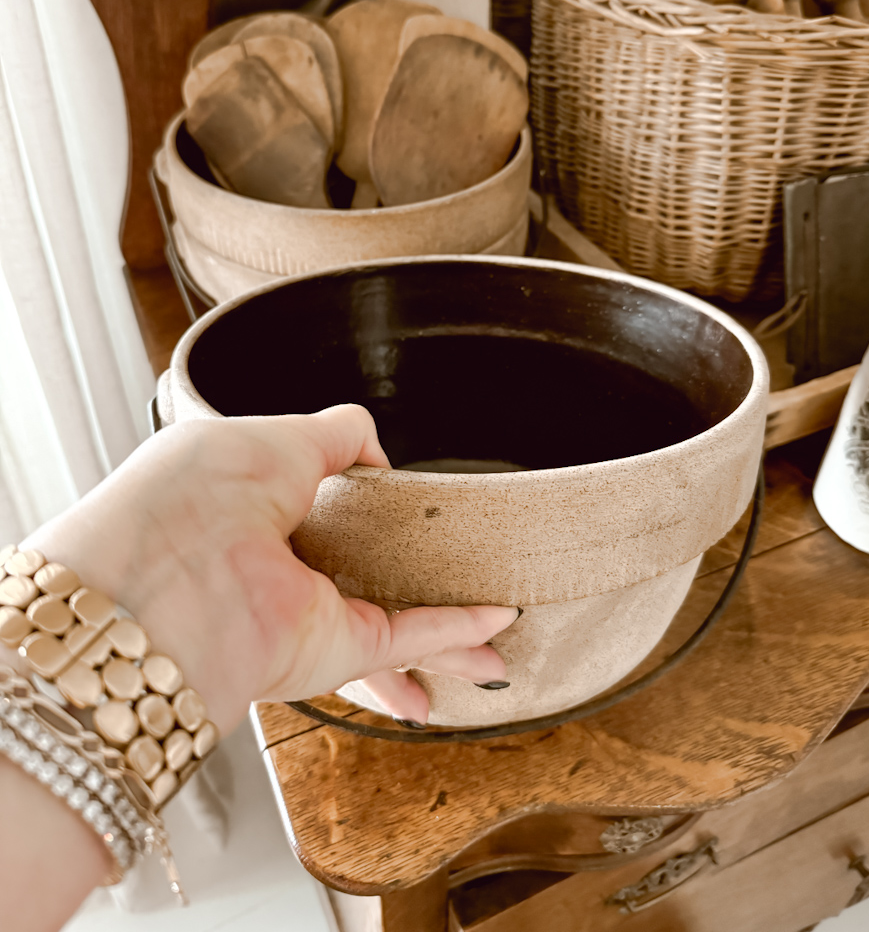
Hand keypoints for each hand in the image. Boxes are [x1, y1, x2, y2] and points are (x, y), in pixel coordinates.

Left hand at [21, 406, 516, 732]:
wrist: (158, 586)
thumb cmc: (186, 503)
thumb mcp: (270, 435)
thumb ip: (333, 436)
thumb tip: (375, 453)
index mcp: (252, 505)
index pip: (319, 505)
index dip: (359, 500)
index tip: (400, 499)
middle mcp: (278, 562)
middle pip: (366, 569)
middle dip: (413, 574)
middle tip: (460, 562)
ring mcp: (307, 609)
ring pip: (396, 616)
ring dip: (452, 629)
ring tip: (495, 630)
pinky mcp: (330, 649)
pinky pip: (407, 638)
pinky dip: (454, 634)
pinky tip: (492, 626)